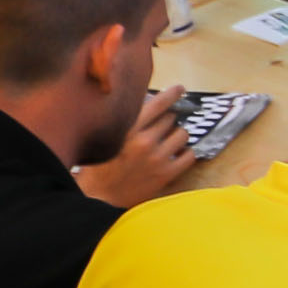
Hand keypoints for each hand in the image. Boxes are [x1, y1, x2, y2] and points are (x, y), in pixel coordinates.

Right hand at [80, 99, 212, 207]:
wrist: (98, 198)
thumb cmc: (99, 167)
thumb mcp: (108, 137)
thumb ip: (127, 121)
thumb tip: (148, 104)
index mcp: (128, 129)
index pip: (158, 103)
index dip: (172, 94)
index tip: (179, 89)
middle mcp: (144, 141)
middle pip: (170, 118)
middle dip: (166, 122)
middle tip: (160, 129)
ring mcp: (157, 158)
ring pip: (182, 134)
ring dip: (176, 136)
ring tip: (167, 142)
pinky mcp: (166, 174)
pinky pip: (189, 155)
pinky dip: (185, 153)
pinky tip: (176, 155)